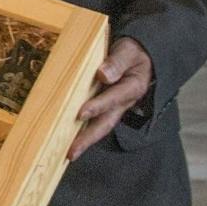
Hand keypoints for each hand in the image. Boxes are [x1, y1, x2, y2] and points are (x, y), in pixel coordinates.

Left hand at [70, 37, 153, 159]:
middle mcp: (124, 102)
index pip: (113, 98)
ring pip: (99, 126)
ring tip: (67, 154)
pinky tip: (66, 140)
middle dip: (88, 138)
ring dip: (83, 140)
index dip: (97, 106)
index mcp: (132, 87)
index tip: (81, 113)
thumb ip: (117, 62)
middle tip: (71, 152)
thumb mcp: (129, 51)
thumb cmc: (132, 52)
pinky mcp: (106, 107)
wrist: (140, 55)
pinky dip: (81, 131)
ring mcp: (115, 107)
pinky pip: (93, 121)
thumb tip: (103, 75)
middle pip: (105, 123)